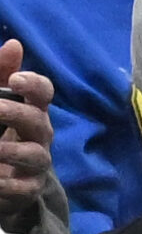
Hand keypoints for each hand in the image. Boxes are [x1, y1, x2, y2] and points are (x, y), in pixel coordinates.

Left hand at [0, 39, 54, 228]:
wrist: (3, 177)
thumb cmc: (1, 131)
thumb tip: (14, 44)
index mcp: (32, 109)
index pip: (44, 92)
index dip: (35, 85)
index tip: (16, 80)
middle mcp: (39, 134)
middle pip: (38, 120)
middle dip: (15, 113)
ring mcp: (37, 162)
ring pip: (35, 155)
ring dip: (11, 151)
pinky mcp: (28, 188)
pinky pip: (24, 188)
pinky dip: (8, 184)